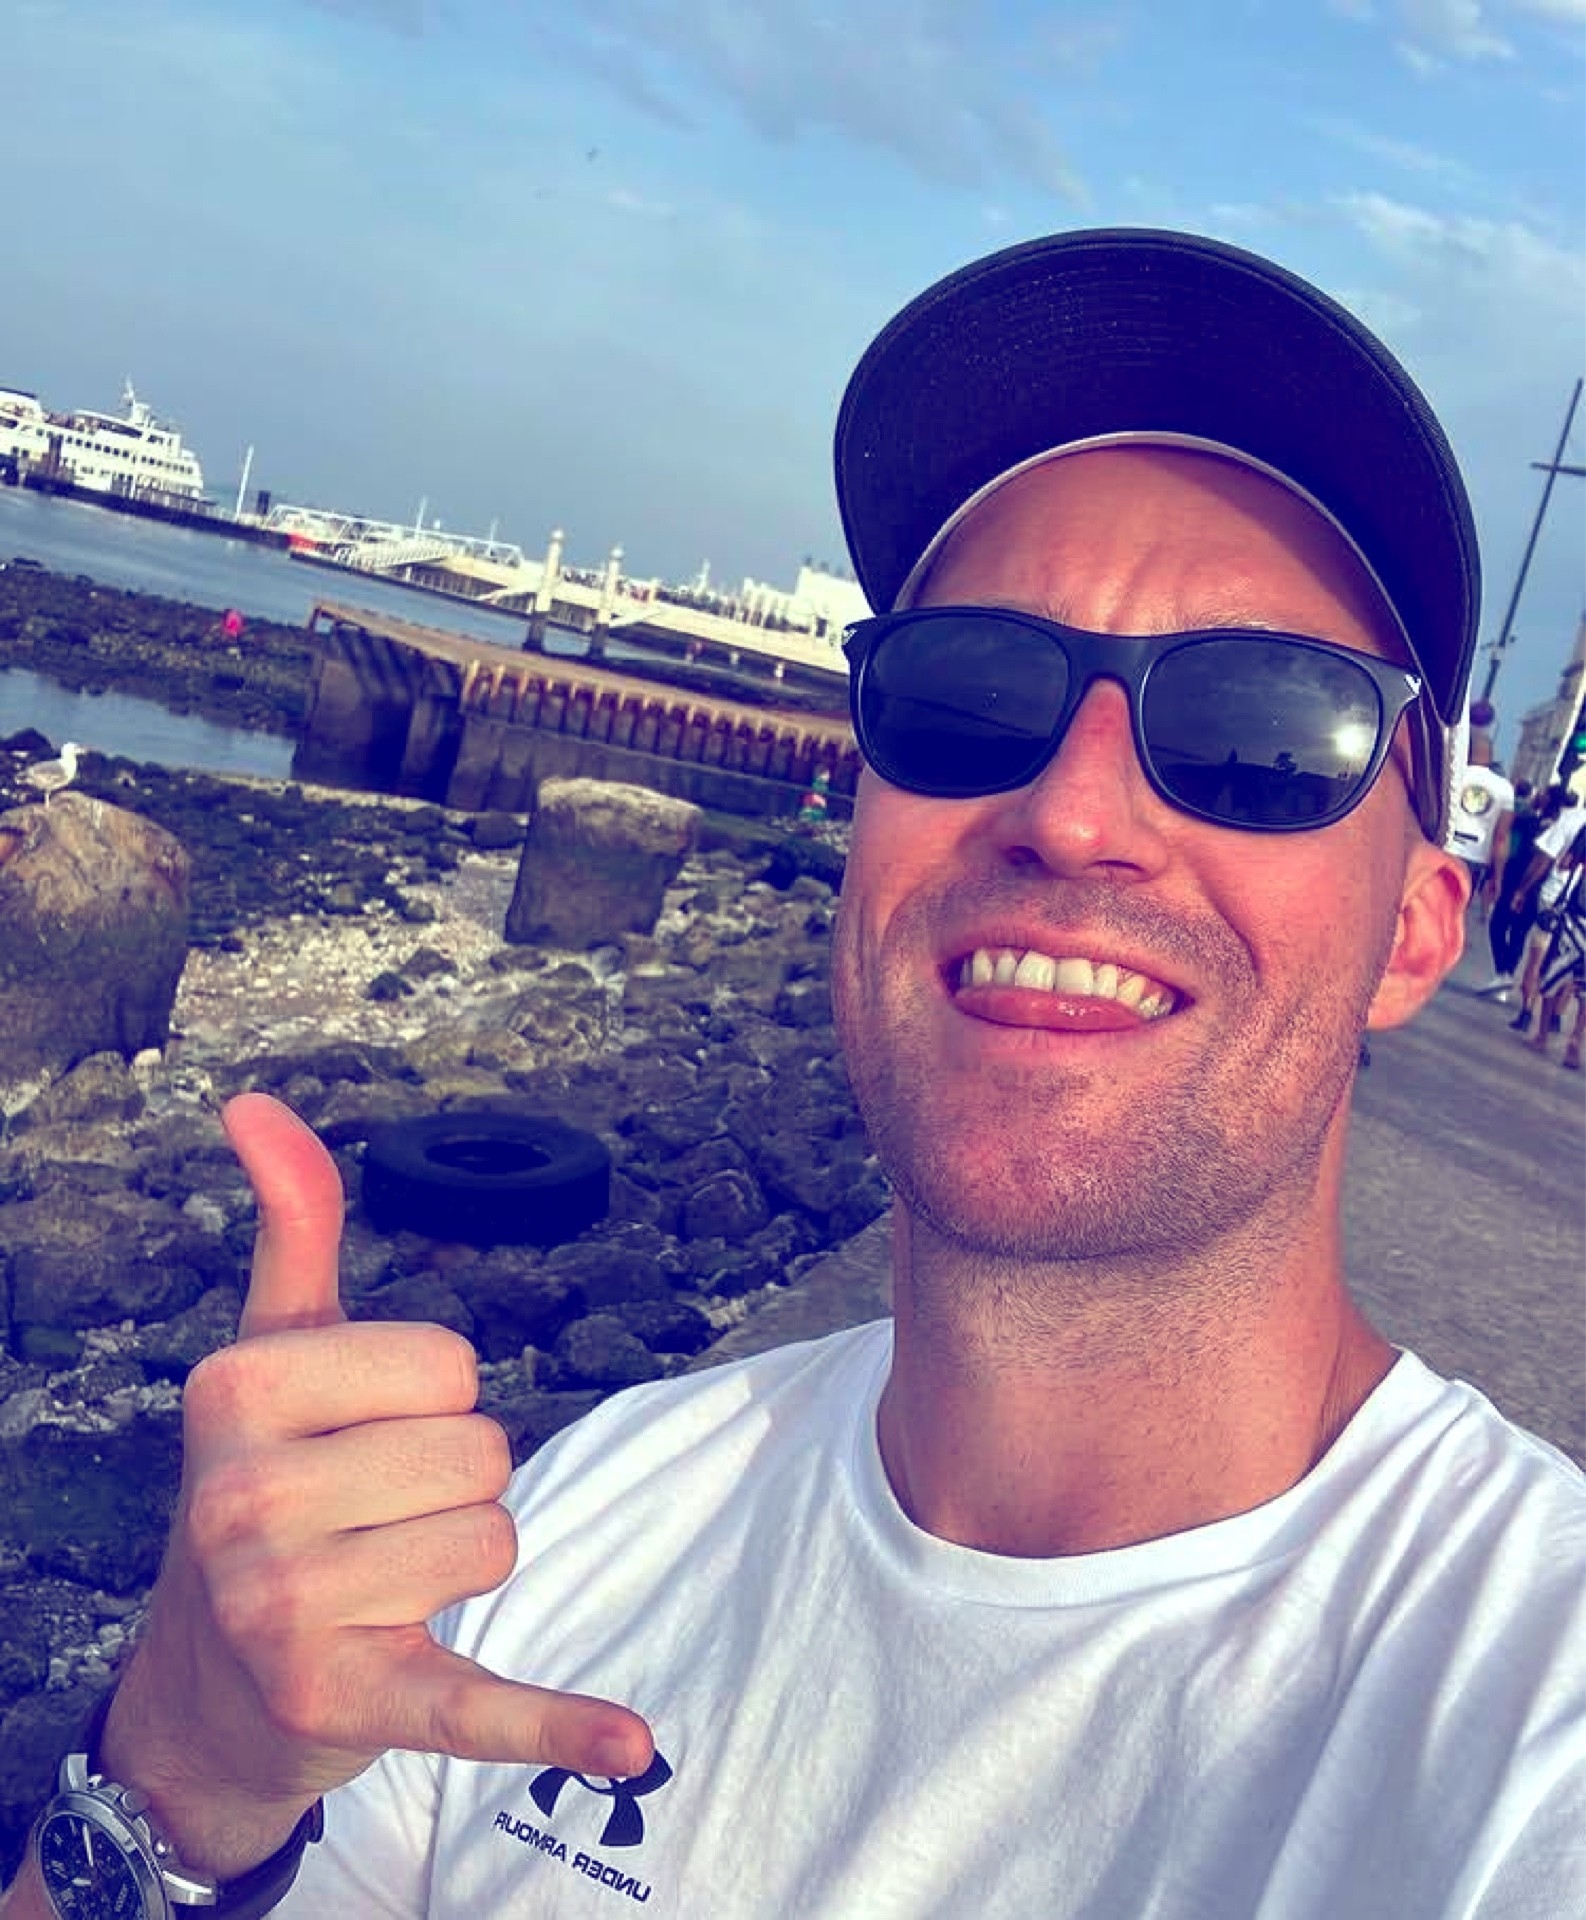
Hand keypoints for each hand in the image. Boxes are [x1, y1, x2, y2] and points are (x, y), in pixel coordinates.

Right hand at [104, 1093, 651, 1873]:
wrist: (202, 1693)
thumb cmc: (260, 1492)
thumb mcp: (267, 1359)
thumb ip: (291, 1228)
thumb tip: (258, 1101)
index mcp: (235, 1392)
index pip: (450, 1361)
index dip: (431, 1397)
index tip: (360, 1438)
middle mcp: (243, 1501)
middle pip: (482, 1451)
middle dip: (451, 1481)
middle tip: (369, 1520)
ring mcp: (286, 1612)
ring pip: (496, 1541)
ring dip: (462, 1560)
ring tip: (378, 1583)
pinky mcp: (350, 1706)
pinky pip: (477, 1703)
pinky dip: (557, 1728)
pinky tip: (630, 1741)